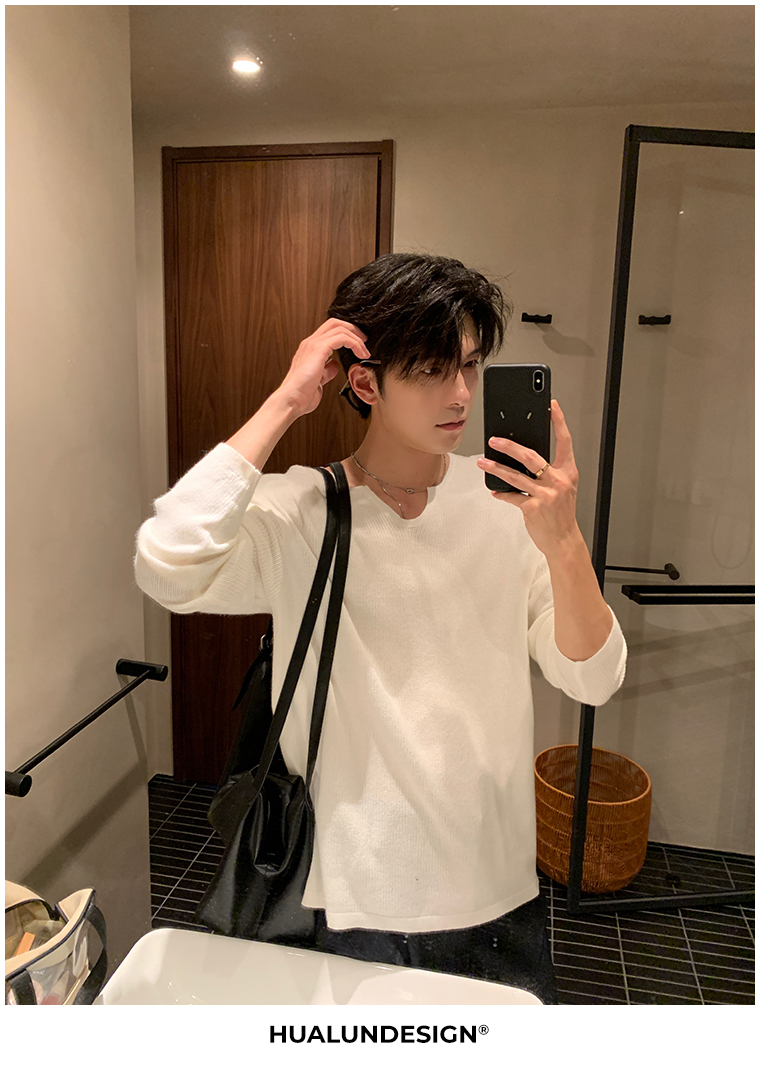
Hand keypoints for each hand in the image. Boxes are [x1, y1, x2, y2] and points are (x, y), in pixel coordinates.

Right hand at [277, 318, 370, 417]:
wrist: (291, 400)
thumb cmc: (302, 396)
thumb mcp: (319, 381)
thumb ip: (326, 371)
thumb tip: (334, 366)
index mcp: (309, 349)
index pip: (329, 331)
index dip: (346, 334)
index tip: (358, 345)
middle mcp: (310, 343)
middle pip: (334, 323)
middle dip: (353, 330)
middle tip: (364, 341)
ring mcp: (313, 344)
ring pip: (339, 328)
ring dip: (356, 337)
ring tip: (365, 351)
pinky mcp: (318, 348)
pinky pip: (341, 337)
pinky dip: (354, 343)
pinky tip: (361, 354)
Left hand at [476, 399, 580, 555]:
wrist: (563, 539)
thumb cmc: (561, 513)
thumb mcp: (564, 488)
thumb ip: (550, 472)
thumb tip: (525, 458)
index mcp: (568, 472)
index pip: (564, 441)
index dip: (559, 422)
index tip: (551, 406)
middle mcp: (558, 481)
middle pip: (532, 456)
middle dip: (510, 446)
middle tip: (495, 439)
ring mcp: (545, 495)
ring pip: (516, 476)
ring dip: (496, 468)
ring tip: (483, 462)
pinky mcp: (532, 508)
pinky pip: (512, 496)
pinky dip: (501, 493)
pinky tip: (494, 490)